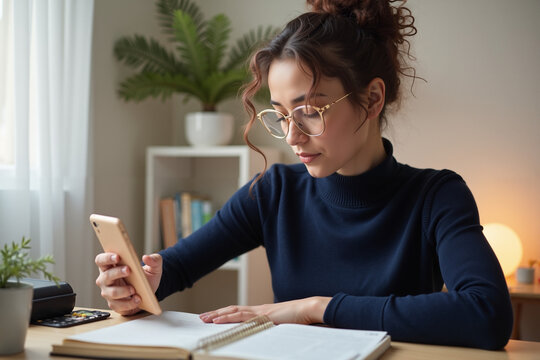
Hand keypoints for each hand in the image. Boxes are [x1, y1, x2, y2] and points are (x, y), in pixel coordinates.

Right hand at [95, 252, 161, 315]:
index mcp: (111, 266)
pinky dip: (129, 303)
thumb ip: (154, 260)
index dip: (107, 258)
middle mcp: (106, 279)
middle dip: (117, 272)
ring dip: (123, 291)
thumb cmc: (145, 277)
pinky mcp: (114, 304)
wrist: (148, 292)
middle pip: (106, 276)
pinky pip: (118, 305)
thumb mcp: (154, 267)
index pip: (101, 260)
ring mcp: (108, 292)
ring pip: (111, 292)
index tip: (117, 256)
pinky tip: (137, 299)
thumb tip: (147, 257)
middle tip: (128, 270)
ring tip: (134, 289)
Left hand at [199, 296, 330, 324]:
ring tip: (205, 318)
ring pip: (234, 311)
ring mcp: (260, 312)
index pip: (239, 311)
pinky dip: (229, 317)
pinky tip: (219, 320)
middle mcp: (258, 310)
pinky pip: (242, 317)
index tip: (213, 316)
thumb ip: (272, 327)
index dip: (225, 313)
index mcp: (261, 312)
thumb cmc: (299, 317)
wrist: (308, 309)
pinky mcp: (263, 316)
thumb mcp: (281, 325)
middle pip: (232, 309)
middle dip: (216, 313)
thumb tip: (265, 333)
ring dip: (218, 315)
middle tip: (202, 317)